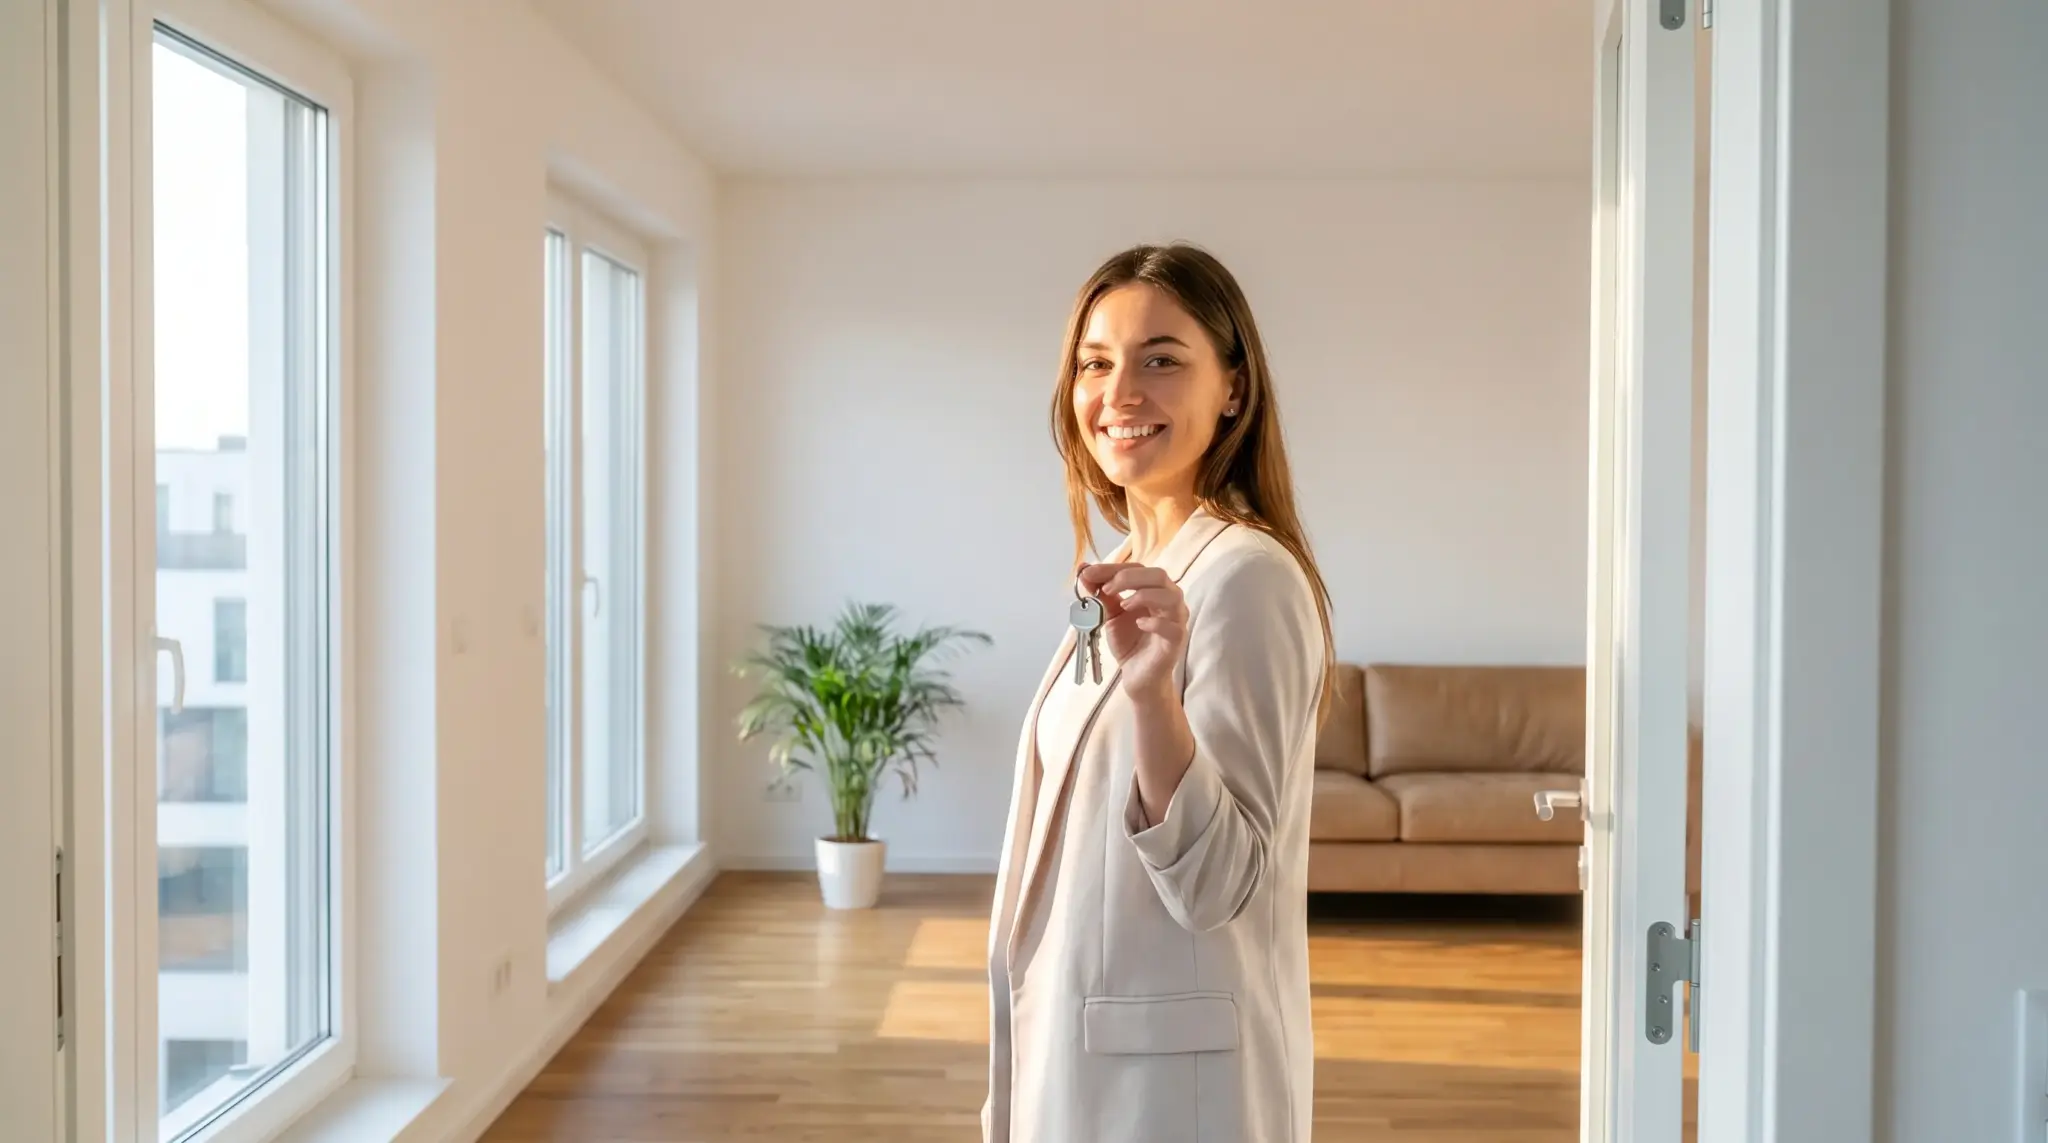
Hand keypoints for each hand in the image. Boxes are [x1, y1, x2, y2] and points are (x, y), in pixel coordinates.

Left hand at [1078, 562, 1187, 701]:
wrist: (1137, 675)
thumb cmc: (1129, 642)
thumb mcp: (1110, 614)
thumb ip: (1101, 594)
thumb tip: (1083, 571)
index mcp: (1154, 589)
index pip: (1138, 569)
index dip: (1113, 568)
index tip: (1089, 573)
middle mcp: (1169, 600)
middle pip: (1158, 576)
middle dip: (1129, 578)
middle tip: (1106, 588)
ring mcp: (1176, 620)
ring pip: (1171, 596)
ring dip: (1144, 595)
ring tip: (1123, 605)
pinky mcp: (1176, 641)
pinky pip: (1172, 627)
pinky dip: (1155, 622)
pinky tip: (1139, 624)